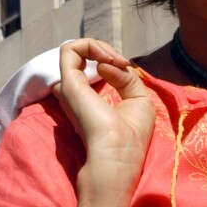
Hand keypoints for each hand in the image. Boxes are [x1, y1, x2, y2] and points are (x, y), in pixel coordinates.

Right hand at [55, 38, 155, 194]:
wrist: (115, 161)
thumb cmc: (128, 139)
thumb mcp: (137, 101)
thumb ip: (124, 78)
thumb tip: (104, 63)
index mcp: (88, 100)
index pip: (87, 69)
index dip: (109, 61)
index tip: (124, 69)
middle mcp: (75, 93)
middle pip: (80, 56)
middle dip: (103, 49)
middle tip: (119, 61)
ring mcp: (70, 88)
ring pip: (73, 49)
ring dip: (97, 45)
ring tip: (113, 58)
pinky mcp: (69, 85)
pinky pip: (69, 49)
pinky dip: (91, 45)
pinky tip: (107, 59)